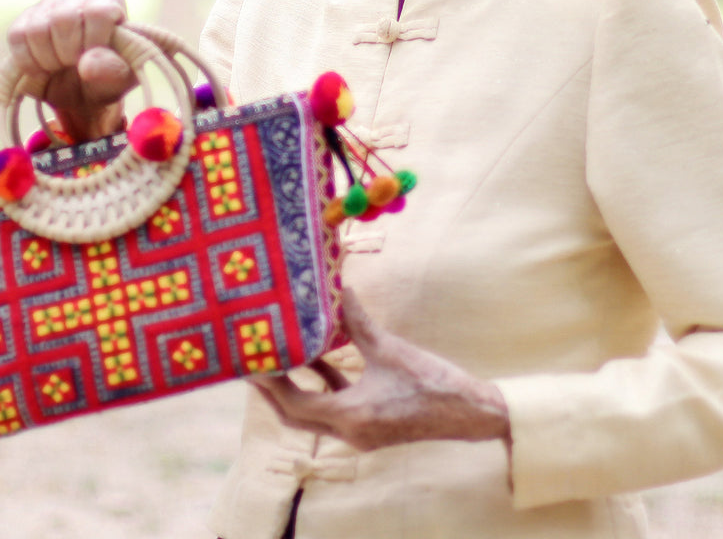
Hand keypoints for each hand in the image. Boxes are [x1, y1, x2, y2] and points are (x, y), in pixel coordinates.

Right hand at [7, 0, 134, 141]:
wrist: (87, 85)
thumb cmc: (112, 75)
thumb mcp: (123, 76)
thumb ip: (113, 69)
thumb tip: (85, 64)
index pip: (97, 12)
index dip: (93, 42)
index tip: (94, 60)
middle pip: (63, 19)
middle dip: (69, 53)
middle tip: (76, 67)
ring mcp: (50, 2)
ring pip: (37, 28)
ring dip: (48, 59)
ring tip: (62, 68)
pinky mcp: (26, 18)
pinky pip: (18, 36)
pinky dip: (28, 61)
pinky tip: (43, 69)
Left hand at [252, 288, 509, 451]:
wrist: (469, 413)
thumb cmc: (432, 382)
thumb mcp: (390, 348)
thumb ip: (357, 322)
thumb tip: (338, 289)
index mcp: (350, 416)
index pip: (294, 402)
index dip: (271, 382)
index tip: (253, 361)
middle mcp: (349, 432)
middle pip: (295, 416)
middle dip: (274, 390)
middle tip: (255, 362)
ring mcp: (360, 433)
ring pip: (314, 415)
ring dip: (297, 390)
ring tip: (279, 359)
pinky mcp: (370, 427)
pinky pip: (336, 410)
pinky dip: (324, 389)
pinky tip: (321, 361)